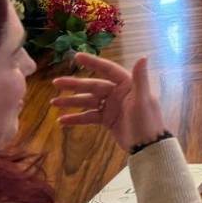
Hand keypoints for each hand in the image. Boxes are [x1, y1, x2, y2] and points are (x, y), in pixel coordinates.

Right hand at [51, 54, 167, 152]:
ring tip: (53, 103)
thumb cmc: (147, 121)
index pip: (108, 70)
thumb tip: (144, 56)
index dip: (93, 62)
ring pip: (88, 101)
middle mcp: (118, 92)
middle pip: (93, 86)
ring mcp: (112, 106)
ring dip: (71, 101)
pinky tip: (62, 121)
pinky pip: (89, 116)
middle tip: (56, 82)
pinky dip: (76, 118)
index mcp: (128, 84)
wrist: (147, 146)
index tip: (77, 56)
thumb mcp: (143, 100)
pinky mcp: (107, 119)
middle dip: (74, 85)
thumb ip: (140, 78)